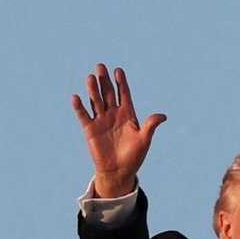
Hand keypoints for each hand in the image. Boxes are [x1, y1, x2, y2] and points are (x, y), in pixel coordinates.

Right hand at [72, 63, 166, 197]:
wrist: (119, 172)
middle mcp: (113, 114)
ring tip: (91, 77)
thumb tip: (163, 116)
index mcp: (127, 114)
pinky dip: (79, 107)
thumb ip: (150, 125)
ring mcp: (101, 121)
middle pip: (108, 94)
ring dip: (93, 90)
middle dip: (104, 81)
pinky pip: (84, 116)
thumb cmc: (134, 156)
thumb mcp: (144, 140)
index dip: (121, 83)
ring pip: (96, 101)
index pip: (123, 94)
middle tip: (100, 66)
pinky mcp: (90, 130)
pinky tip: (76, 97)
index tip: (118, 71)